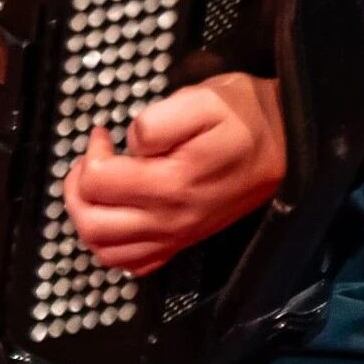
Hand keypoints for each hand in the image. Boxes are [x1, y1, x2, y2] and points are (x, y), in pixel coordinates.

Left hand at [63, 74, 286, 274]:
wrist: (286, 145)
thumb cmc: (243, 116)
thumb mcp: (202, 99)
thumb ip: (158, 121)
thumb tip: (130, 143)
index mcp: (172, 183)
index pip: (98, 183)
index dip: (91, 152)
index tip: (104, 133)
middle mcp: (171, 219)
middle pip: (92, 224)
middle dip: (76, 188)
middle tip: (92, 159)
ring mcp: (177, 236)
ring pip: (107, 252)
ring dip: (88, 218)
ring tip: (98, 185)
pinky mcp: (184, 243)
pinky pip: (134, 264)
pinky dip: (113, 245)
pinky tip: (118, 212)